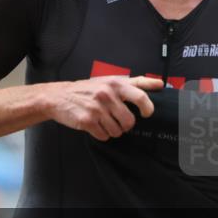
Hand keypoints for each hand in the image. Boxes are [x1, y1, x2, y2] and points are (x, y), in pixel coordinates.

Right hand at [43, 76, 163, 140]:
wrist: (58, 97)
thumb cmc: (87, 89)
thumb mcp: (110, 80)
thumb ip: (134, 83)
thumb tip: (159, 84)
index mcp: (116, 84)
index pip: (141, 96)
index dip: (148, 107)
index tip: (147, 113)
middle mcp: (107, 94)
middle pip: (130, 121)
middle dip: (126, 125)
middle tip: (118, 121)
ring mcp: (97, 108)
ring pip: (117, 131)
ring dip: (112, 130)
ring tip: (103, 121)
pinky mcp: (87, 120)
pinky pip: (104, 136)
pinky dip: (101, 134)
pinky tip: (95, 126)